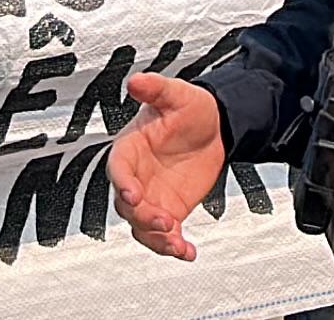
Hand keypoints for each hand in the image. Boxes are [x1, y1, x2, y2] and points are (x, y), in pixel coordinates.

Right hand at [104, 73, 225, 261]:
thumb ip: (157, 89)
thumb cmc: (190, 109)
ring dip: (156, 237)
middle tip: (164, 220)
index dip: (122, 183)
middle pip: (127, 205)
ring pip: (141, 226)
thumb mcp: (177, 95)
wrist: (215, 128)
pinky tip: (188, 252)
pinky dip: (174, 247)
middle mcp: (135, 177)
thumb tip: (136, 80)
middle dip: (142, 216)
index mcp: (130, 149)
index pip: (117, 169)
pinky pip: (165, 236)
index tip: (133, 194)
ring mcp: (150, 198)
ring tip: (177, 242)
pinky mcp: (169, 211)